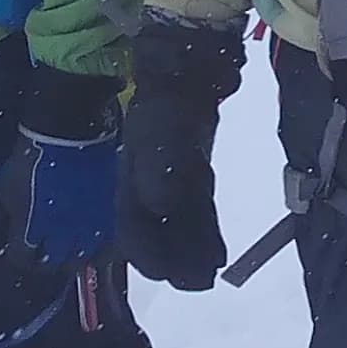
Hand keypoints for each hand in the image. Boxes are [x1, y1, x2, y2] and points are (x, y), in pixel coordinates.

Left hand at [0, 68, 122, 265]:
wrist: (70, 132)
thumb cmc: (30, 161)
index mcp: (29, 231)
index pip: (20, 260)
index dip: (17, 251)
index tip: (19, 239)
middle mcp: (60, 238)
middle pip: (49, 266)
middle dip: (41, 256)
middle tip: (41, 240)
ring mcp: (87, 231)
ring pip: (78, 261)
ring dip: (68, 255)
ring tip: (65, 241)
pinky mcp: (110, 220)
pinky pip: (106, 250)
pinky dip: (96, 251)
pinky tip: (89, 240)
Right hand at [118, 9, 246, 291]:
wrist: (185, 65)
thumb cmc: (168, 101)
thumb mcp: (160, 135)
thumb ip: (160, 172)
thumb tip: (160, 206)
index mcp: (129, 179)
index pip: (132, 230)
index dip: (149, 256)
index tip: (170, 277)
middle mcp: (144, 183)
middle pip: (156, 232)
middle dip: (174, 260)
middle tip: (199, 282)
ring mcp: (169, 175)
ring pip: (177, 222)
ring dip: (190, 248)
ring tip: (210, 271)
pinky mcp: (191, 166)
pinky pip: (195, 206)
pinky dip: (204, 228)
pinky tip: (217, 248)